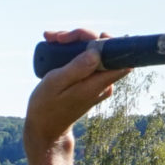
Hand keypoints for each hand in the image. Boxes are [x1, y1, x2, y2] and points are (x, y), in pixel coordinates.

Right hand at [25, 29, 127, 164]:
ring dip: (74, 43)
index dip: (108, 41)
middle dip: (81, 38)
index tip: (87, 37)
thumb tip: (97, 51)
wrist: (45, 127)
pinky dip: (73, 52)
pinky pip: (88, 61)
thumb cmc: (46, 107)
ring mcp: (98, 83)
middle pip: (104, 50)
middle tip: (57, 38)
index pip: (120, 58)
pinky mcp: (91, 83)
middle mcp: (103, 83)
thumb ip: (77, 68)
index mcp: (97, 83)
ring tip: (51, 41)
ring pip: (94, 53)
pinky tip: (55, 49)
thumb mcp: (55, 84)